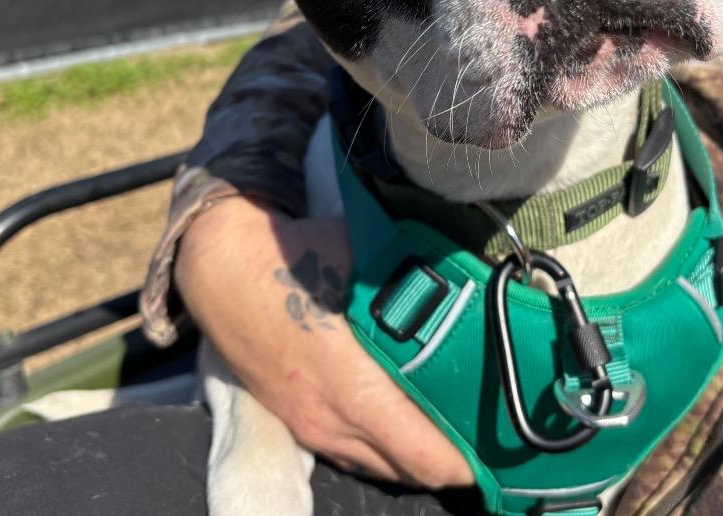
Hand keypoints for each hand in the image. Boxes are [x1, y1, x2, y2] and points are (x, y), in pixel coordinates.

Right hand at [175, 196, 473, 488]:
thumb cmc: (291, 256)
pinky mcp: (295, 419)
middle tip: (489, 434)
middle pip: (407, 468)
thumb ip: (409, 275)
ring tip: (457, 429)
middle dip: (451, 459)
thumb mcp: (357, 254)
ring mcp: (308, 424)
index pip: (419, 449)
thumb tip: (464, 277)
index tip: (501, 445)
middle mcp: (327, 415)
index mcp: (347, 379)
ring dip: (418, 456)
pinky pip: (352, 452)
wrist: (221, 268)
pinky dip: (386, 448)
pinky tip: (409, 422)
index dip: (465, 458)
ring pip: (379, 465)